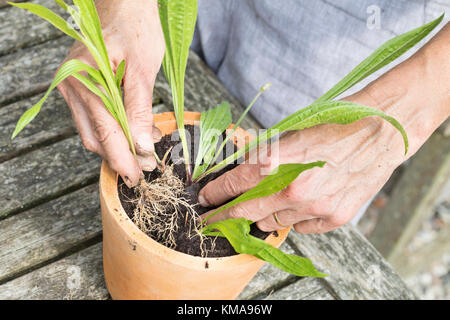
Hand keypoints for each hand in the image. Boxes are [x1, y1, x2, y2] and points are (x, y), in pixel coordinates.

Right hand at [57, 0, 163, 186]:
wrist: (124, 4)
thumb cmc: (136, 28)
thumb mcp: (143, 70)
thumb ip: (141, 111)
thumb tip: (142, 147)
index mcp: (85, 81)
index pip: (106, 132)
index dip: (123, 159)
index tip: (138, 177)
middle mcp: (73, 87)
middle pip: (95, 137)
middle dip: (120, 157)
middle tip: (144, 170)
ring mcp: (73, 88)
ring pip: (93, 131)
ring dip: (118, 145)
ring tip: (143, 151)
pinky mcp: (81, 88)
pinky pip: (95, 119)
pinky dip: (114, 130)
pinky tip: (134, 133)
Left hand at [198, 92, 405, 233]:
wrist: (378, 132)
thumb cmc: (333, 127)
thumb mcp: (289, 133)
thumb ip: (262, 156)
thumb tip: (239, 173)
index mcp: (278, 162)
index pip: (233, 185)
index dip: (214, 194)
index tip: (205, 200)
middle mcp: (293, 189)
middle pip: (246, 213)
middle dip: (224, 218)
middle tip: (211, 221)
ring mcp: (315, 207)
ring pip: (273, 223)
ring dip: (265, 215)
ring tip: (272, 200)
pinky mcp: (334, 217)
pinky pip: (301, 227)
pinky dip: (295, 218)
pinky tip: (303, 202)